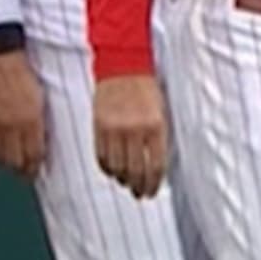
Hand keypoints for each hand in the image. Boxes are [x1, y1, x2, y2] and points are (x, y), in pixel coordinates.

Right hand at [0, 50, 49, 178]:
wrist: (2, 56)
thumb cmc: (26, 74)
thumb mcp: (42, 99)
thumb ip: (41, 123)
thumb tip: (43, 143)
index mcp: (31, 120)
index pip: (33, 155)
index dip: (34, 168)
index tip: (35, 171)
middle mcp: (11, 124)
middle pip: (14, 161)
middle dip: (21, 169)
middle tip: (24, 171)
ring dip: (4, 163)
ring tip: (9, 163)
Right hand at [92, 73, 167, 200]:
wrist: (123, 65)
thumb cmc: (146, 87)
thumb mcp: (161, 111)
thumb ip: (159, 137)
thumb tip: (156, 165)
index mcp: (155, 126)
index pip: (155, 166)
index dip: (153, 184)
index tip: (152, 192)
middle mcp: (135, 130)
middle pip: (136, 170)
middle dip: (138, 187)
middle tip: (139, 194)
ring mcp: (115, 129)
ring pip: (117, 167)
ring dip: (122, 180)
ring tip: (126, 184)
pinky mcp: (98, 126)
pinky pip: (101, 156)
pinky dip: (107, 168)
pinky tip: (112, 171)